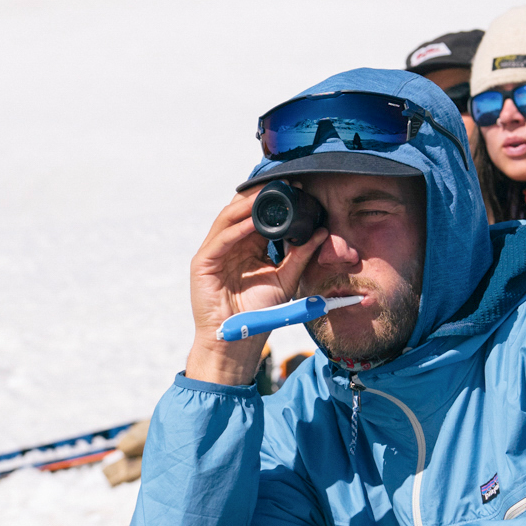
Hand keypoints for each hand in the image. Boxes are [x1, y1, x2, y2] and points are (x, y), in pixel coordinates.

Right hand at [185, 189, 328, 385]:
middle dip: (261, 195)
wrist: (236, 342)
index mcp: (248, 246)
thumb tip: (322, 231)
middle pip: (242, 210)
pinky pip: (221, 239)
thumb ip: (301, 256)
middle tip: (284, 183)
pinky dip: (237, 228)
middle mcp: (230, 245)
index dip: (275, 201)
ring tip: (268, 193)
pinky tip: (252, 220)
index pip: (259, 215)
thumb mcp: (286, 279)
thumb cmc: (258, 313)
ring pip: (229, 218)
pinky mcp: (203, 262)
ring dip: (248, 205)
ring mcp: (214, 252)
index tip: (297, 189)